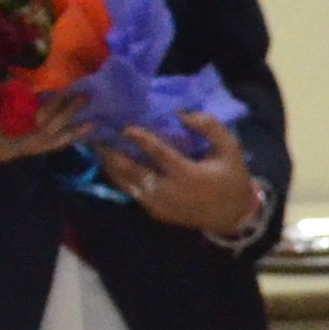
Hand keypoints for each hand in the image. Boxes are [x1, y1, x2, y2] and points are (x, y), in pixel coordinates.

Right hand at [0, 90, 85, 165]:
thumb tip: (12, 87)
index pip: (30, 127)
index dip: (48, 110)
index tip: (63, 93)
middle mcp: (10, 151)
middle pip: (45, 135)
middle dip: (65, 117)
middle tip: (85, 97)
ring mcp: (13, 151)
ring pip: (47, 143)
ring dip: (68, 130)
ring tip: (92, 120)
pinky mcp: (14, 148)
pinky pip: (41, 144)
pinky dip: (58, 137)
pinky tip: (75, 128)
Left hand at [95, 111, 264, 237]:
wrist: (232, 216)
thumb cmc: (231, 178)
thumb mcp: (230, 148)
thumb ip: (209, 127)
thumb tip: (182, 113)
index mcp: (188, 174)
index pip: (158, 153)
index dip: (139, 139)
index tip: (125, 127)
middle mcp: (168, 191)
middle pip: (131, 170)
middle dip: (112, 153)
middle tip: (96, 136)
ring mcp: (158, 204)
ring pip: (125, 183)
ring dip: (110, 165)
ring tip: (97, 148)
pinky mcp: (154, 211)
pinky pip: (131, 192)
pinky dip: (119, 177)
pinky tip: (111, 164)